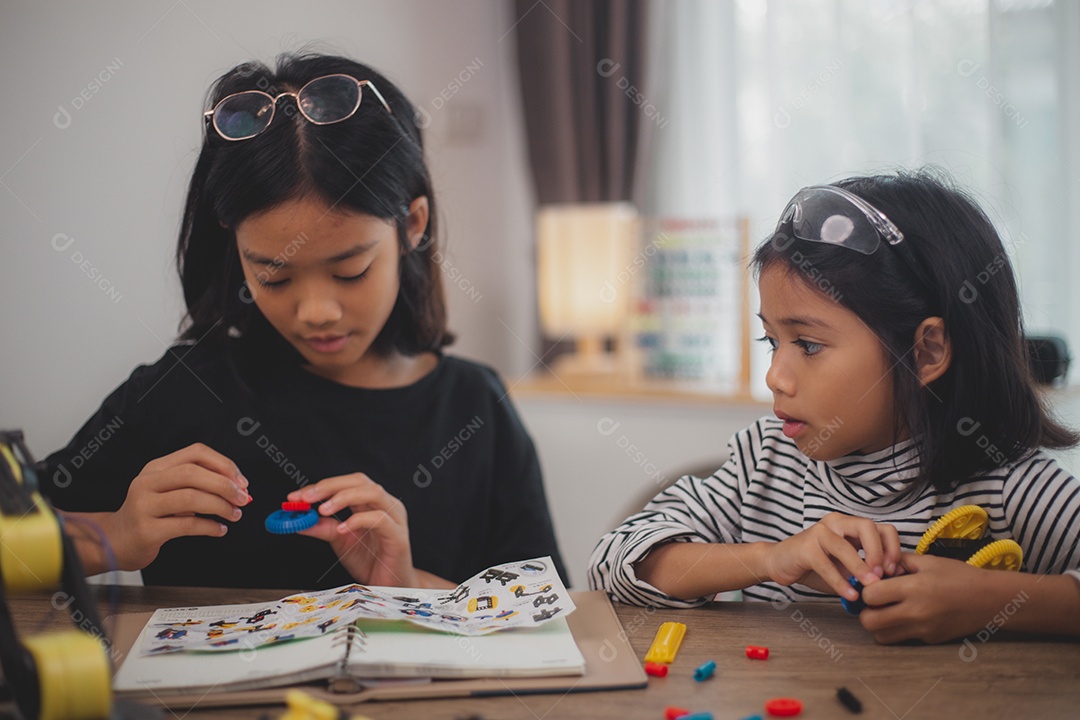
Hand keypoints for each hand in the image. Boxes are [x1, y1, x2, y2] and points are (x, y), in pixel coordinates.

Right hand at [99, 443, 249, 570]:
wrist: (115, 541)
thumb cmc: (149, 515)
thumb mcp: (168, 491)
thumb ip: (197, 484)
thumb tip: (237, 486)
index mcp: (156, 468)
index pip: (195, 453)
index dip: (223, 464)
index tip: (241, 481)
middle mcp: (147, 482)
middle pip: (193, 473)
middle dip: (224, 485)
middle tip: (242, 498)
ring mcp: (144, 506)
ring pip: (191, 498)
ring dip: (220, 506)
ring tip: (234, 514)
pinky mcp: (147, 530)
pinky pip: (186, 525)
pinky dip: (209, 527)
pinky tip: (219, 529)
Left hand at [288, 474, 417, 586]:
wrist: (389, 587)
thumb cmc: (371, 561)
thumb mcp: (340, 541)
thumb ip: (323, 528)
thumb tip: (299, 521)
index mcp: (371, 503)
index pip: (347, 483)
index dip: (321, 486)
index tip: (297, 497)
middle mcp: (385, 505)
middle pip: (359, 481)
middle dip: (330, 487)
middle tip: (307, 498)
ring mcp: (395, 518)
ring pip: (372, 493)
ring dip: (343, 497)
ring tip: (322, 510)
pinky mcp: (398, 536)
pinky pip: (379, 519)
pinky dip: (358, 520)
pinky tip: (341, 529)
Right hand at [762, 512, 900, 600]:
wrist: (779, 563)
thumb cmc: (815, 565)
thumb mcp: (846, 568)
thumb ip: (866, 570)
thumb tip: (894, 582)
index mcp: (849, 526)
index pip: (881, 528)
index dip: (892, 548)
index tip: (894, 571)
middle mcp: (836, 523)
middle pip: (867, 527)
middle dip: (880, 551)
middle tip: (883, 575)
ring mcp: (819, 533)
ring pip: (845, 545)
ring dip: (861, 567)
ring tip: (870, 586)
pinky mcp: (805, 548)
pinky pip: (826, 565)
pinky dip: (840, 582)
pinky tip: (849, 595)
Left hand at [860, 553, 999, 643]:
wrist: (989, 600)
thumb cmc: (958, 576)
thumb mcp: (927, 561)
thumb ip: (899, 562)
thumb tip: (877, 567)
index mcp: (913, 588)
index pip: (870, 595)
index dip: (866, 588)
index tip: (873, 583)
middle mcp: (915, 612)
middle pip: (869, 622)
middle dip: (865, 611)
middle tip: (874, 602)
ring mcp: (922, 630)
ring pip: (881, 636)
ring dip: (878, 624)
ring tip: (887, 610)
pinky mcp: (929, 640)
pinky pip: (901, 639)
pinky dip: (896, 630)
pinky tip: (906, 616)